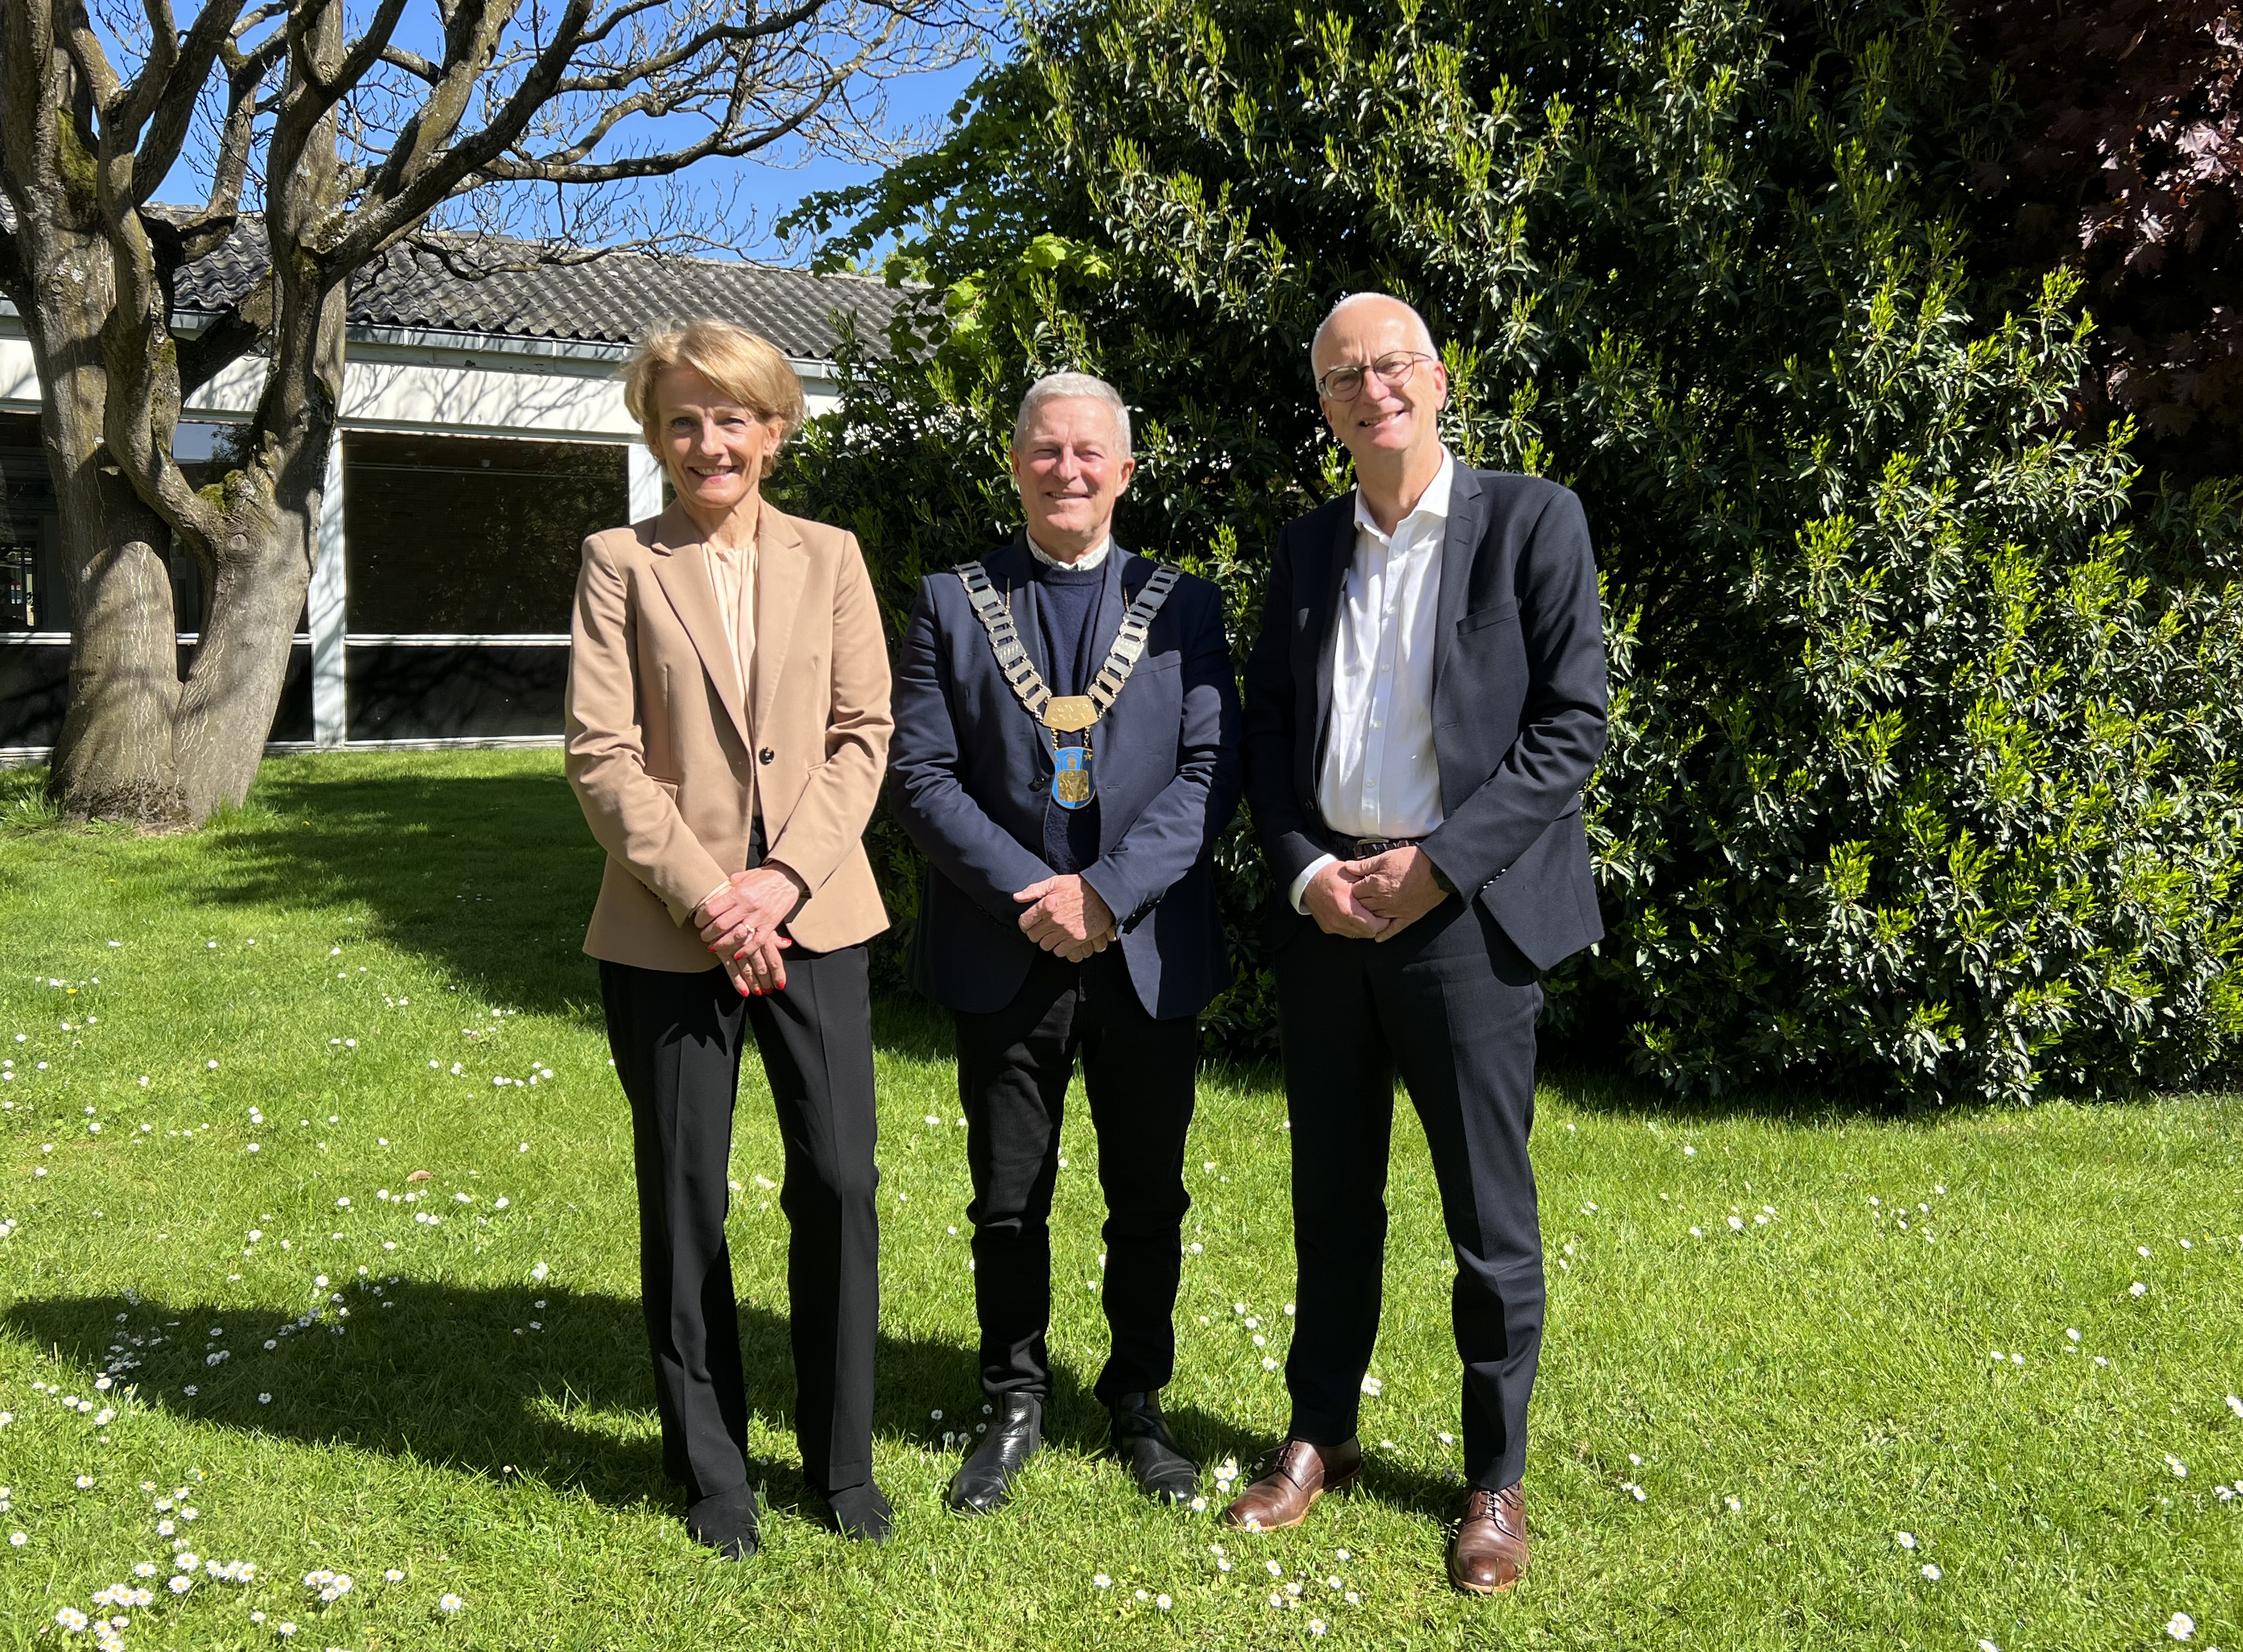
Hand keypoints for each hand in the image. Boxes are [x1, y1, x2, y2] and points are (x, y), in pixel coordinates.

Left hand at [696, 866, 799, 993]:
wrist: (788, 877)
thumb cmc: (765, 876)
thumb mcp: (743, 876)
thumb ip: (728, 886)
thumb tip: (715, 895)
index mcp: (739, 892)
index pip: (713, 909)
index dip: (701, 919)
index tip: (698, 922)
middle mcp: (748, 906)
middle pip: (721, 925)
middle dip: (708, 934)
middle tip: (703, 937)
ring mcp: (760, 917)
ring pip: (737, 936)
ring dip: (722, 944)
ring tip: (714, 947)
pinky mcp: (771, 924)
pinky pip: (757, 942)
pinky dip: (746, 950)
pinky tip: (737, 954)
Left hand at [1013, 874, 1116, 962]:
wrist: (1104, 894)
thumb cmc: (1079, 887)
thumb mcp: (1055, 882)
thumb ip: (1034, 890)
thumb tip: (1017, 897)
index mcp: (1047, 904)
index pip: (1025, 921)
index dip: (1025, 923)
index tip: (1028, 923)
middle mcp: (1054, 919)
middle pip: (1033, 936)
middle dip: (1035, 933)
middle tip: (1041, 929)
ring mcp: (1066, 930)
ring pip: (1045, 945)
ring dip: (1047, 941)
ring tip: (1052, 934)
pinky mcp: (1077, 939)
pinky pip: (1060, 951)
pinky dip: (1059, 948)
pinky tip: (1062, 940)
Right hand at [1302, 860, 1391, 938]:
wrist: (1308, 880)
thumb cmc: (1329, 875)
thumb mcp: (1352, 875)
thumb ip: (1369, 886)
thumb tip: (1386, 894)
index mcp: (1346, 906)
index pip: (1372, 925)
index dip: (1383, 922)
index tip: (1386, 914)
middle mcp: (1338, 919)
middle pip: (1367, 933)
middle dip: (1376, 926)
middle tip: (1380, 916)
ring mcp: (1332, 925)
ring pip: (1358, 935)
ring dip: (1365, 927)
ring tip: (1368, 915)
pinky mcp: (1328, 928)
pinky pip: (1347, 933)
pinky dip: (1354, 927)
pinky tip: (1356, 916)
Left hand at [1348, 846, 1450, 941]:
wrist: (1438, 870)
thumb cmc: (1413, 861)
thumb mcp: (1386, 857)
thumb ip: (1365, 865)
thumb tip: (1348, 867)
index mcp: (1376, 885)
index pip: (1354, 892)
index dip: (1351, 889)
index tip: (1351, 887)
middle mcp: (1383, 901)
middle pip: (1361, 907)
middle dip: (1356, 903)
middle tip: (1354, 900)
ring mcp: (1395, 911)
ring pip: (1374, 918)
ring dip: (1367, 917)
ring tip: (1362, 914)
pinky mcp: (1408, 917)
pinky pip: (1393, 929)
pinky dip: (1384, 934)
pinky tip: (1377, 937)